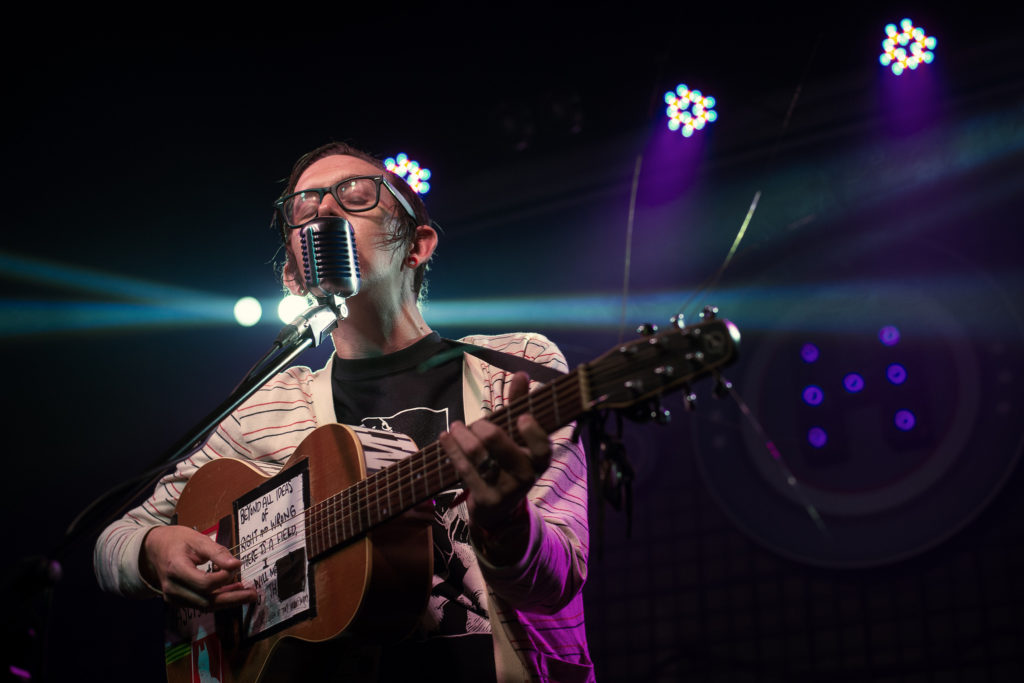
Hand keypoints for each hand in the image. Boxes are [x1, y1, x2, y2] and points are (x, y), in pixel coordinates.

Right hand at [141, 524, 256, 609]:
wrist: (154, 549)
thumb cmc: (176, 541)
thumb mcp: (197, 539)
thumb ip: (217, 552)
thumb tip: (236, 564)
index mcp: (175, 569)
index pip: (204, 583)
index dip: (224, 577)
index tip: (237, 566)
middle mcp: (172, 588)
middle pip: (206, 601)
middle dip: (232, 598)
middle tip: (253, 594)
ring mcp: (173, 597)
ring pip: (205, 606)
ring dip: (227, 600)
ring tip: (247, 594)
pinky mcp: (178, 600)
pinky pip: (200, 604)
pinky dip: (218, 599)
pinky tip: (232, 591)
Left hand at [440, 372, 551, 560]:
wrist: (498, 508)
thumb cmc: (509, 460)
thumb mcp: (517, 436)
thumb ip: (519, 405)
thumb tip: (521, 374)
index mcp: (538, 460)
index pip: (543, 448)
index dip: (533, 434)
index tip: (521, 417)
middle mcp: (525, 477)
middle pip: (499, 445)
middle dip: (482, 427)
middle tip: (477, 423)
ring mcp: (504, 490)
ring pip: (477, 454)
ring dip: (462, 435)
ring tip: (456, 426)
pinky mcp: (484, 499)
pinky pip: (463, 468)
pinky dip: (451, 448)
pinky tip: (445, 437)